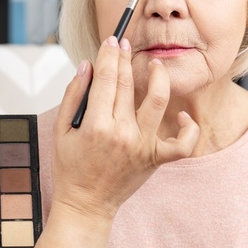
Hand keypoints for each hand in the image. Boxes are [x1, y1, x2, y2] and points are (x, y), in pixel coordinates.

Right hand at [51, 36, 198, 220]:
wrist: (86, 206)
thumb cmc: (71, 169)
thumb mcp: (60, 131)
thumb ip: (73, 95)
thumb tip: (87, 66)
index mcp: (95, 125)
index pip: (105, 78)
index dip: (108, 55)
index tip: (110, 41)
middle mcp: (122, 134)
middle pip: (127, 84)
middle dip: (125, 58)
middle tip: (125, 43)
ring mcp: (142, 146)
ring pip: (158, 101)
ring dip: (159, 77)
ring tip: (157, 65)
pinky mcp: (156, 159)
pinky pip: (182, 143)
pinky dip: (187, 128)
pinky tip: (181, 115)